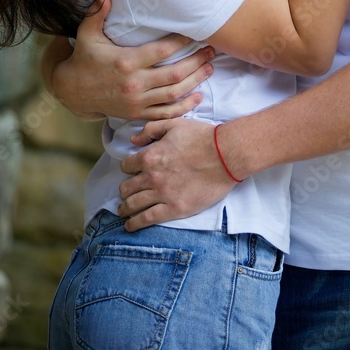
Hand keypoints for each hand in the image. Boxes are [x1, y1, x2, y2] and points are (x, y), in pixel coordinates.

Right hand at [50, 0, 214, 120]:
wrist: (73, 91)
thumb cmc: (84, 58)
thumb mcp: (87, 34)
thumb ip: (96, 13)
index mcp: (126, 62)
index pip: (162, 51)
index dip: (182, 42)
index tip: (195, 32)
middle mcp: (134, 83)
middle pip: (174, 74)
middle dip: (196, 62)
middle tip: (211, 50)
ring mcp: (137, 101)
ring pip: (174, 94)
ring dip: (195, 81)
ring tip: (210, 68)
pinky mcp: (137, 114)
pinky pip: (165, 113)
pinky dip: (183, 107)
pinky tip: (197, 97)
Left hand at [118, 119, 234, 230]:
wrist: (225, 155)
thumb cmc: (202, 137)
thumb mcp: (174, 124)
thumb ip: (151, 129)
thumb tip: (134, 140)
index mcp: (150, 156)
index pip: (126, 166)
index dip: (127, 168)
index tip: (131, 172)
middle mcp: (151, 176)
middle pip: (126, 188)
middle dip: (124, 190)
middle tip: (125, 194)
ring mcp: (162, 194)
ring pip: (133, 205)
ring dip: (125, 208)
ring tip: (124, 211)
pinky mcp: (174, 209)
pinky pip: (147, 219)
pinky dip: (135, 224)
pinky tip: (131, 225)